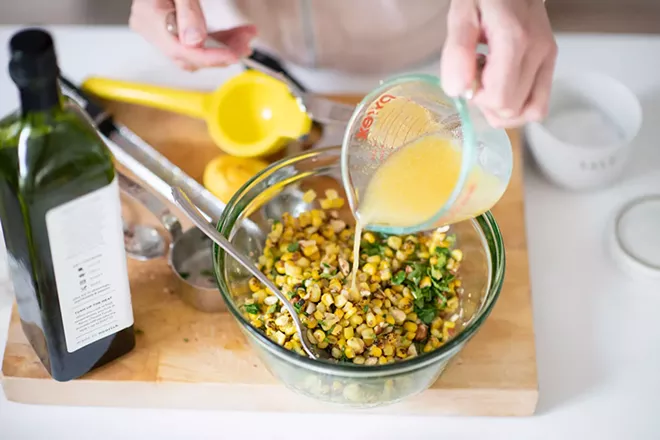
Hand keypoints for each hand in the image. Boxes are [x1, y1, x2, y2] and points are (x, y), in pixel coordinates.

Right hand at [129, 0, 256, 70]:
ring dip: (224, 46)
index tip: (233, 55)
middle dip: (221, 53)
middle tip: (245, 45)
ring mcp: (161, 29)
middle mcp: (152, 28)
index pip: (181, 50)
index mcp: (150, 19)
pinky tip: (235, 34)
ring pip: (196, 50)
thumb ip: (187, 11)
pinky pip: (196, 41)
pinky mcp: (172, 26)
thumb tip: (195, 41)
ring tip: (245, 38)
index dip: (210, 57)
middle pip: (190, 55)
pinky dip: (217, 40)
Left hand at [440, 0, 557, 127]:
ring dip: (505, 108)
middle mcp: (538, 51)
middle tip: (477, 78)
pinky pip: (540, 102)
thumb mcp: (461, 14)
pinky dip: (520, 103)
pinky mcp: (551, 60)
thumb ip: (457, 52)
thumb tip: (457, 90)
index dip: (477, 98)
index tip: (467, 78)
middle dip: (488, 104)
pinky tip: (504, 85)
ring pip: (532, 112)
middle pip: (513, 110)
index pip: (499, 99)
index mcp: (514, 40)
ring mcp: (548, 56)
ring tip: (491, 84)